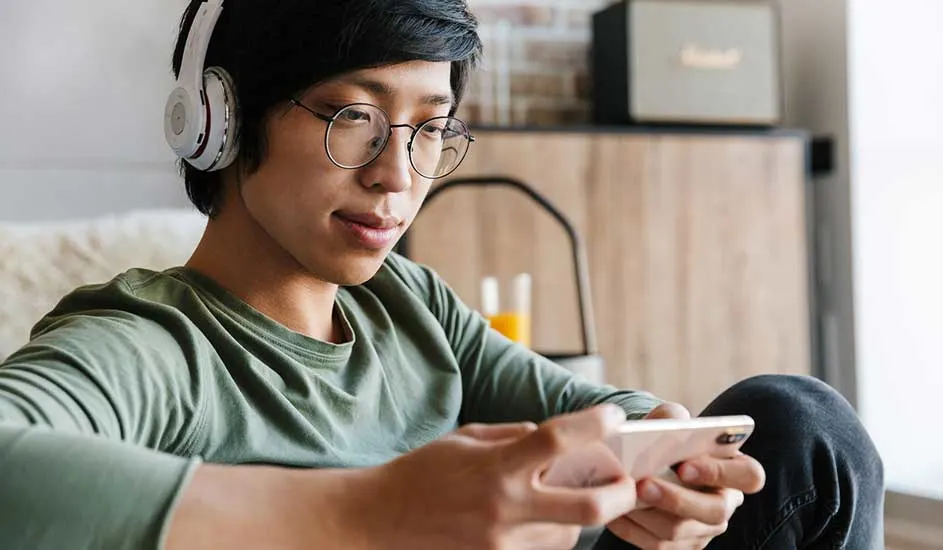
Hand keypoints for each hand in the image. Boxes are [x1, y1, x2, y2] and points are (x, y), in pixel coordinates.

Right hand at [357, 406, 637, 549]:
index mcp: (496, 466)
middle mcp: (505, 507)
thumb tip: (550, 436)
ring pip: (571, 536)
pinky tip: (539, 520)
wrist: (378, 521)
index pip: (557, 440)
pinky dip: (552, 536)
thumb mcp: (464, 439)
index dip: (593, 425)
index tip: (613, 416)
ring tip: (573, 499)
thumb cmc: (420, 472)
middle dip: (619, 495)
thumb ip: (511, 436)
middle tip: (627, 483)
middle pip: (588, 507)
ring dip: (581, 517)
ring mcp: (503, 543)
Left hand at [605, 403, 765, 548]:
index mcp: (735, 469)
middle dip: (677, 499)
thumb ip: (672, 416)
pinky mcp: (680, 545)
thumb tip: (668, 422)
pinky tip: (614, 510)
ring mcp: (704, 529)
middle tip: (643, 484)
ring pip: (681, 531)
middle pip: (715, 511)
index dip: (720, 472)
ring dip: (647, 514)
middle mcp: (725, 503)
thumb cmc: (667, 438)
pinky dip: (631, 528)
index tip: (684, 465)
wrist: (648, 463)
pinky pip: (657, 545)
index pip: (750, 476)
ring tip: (622, 495)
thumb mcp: (671, 421)